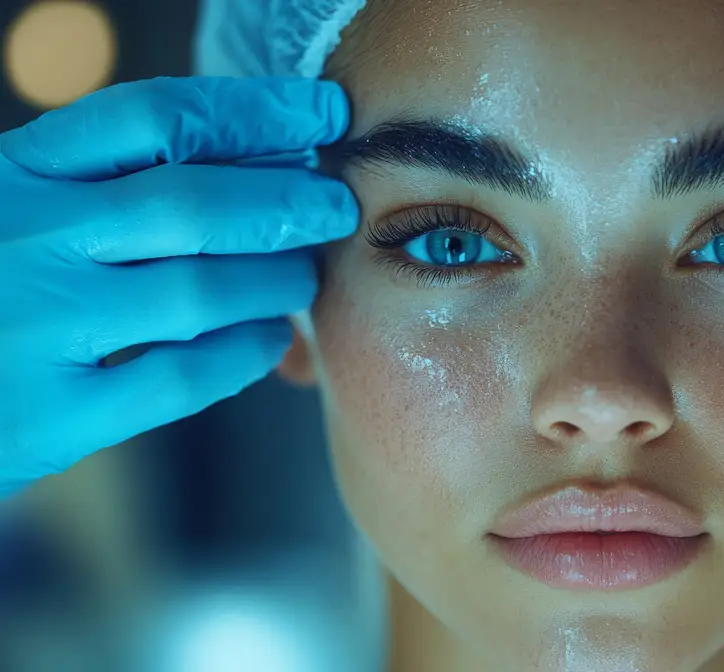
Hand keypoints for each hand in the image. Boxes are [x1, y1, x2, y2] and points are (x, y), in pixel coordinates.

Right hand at [0, 77, 357, 495]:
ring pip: (201, 293)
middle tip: (336, 208)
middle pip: (193, 204)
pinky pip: (181, 376)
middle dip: (287, 203)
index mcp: (15, 171)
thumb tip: (266, 162)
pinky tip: (268, 340)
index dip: (257, 111)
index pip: (154, 117)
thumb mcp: (20, 211)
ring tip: (300, 281)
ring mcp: (35, 325)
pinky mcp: (49, 414)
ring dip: (274, 283)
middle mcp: (23, 237)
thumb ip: (106, 185)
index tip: (324, 113)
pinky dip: (242, 354)